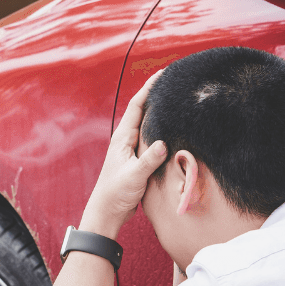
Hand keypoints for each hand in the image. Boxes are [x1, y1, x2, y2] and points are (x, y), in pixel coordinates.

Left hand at [80, 70, 168, 237]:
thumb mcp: (134, 176)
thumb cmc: (116, 193)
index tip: (162, 73)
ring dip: (160, 112)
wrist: (108, 212)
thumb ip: (148, 160)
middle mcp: (126, 140)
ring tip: (176, 99)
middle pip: (143, 111)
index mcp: (122, 138)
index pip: (137, 106)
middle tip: (174, 82)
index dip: (149, 88)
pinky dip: (162, 130)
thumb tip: (162, 143)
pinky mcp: (139, 160)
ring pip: (148, 125)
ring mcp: (132, 149)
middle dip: (156, 95)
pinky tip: (173, 129)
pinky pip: (152, 139)